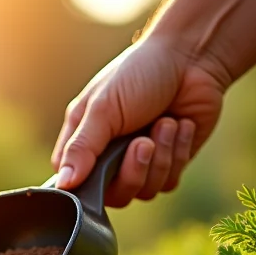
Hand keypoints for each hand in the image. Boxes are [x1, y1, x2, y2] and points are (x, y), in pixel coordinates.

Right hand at [51, 35, 227, 206]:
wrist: (192, 58)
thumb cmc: (140, 73)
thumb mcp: (103, 109)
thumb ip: (81, 148)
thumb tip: (63, 184)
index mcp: (84, 143)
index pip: (75, 184)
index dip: (89, 185)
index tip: (106, 164)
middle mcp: (110, 158)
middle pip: (114, 196)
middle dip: (133, 171)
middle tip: (143, 142)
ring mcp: (141, 163)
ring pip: (145, 191)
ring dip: (161, 157)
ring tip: (165, 123)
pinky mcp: (170, 164)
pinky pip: (169, 182)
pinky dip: (178, 153)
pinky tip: (180, 125)